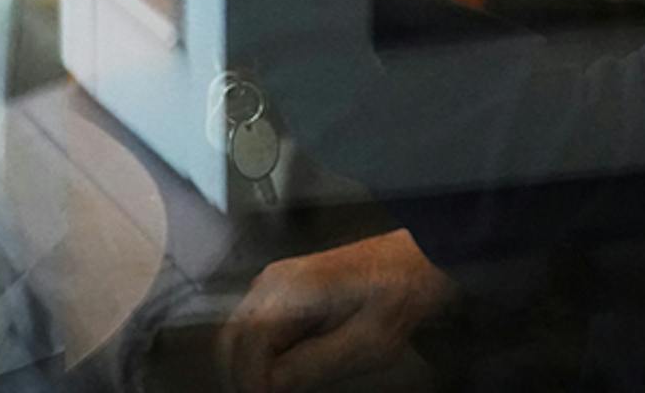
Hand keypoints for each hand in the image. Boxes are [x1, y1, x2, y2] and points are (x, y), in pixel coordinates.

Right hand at [219, 230, 455, 392]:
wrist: (412, 263)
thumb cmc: (398, 293)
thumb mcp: (364, 344)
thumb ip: (312, 366)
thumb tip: (269, 386)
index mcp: (292, 287)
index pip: (247, 342)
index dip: (252, 380)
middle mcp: (275, 281)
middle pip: (231, 339)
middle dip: (244, 375)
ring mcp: (275, 284)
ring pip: (238, 336)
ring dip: (253, 366)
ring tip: (281, 386)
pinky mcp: (282, 292)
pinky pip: (256, 331)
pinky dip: (263, 356)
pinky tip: (288, 369)